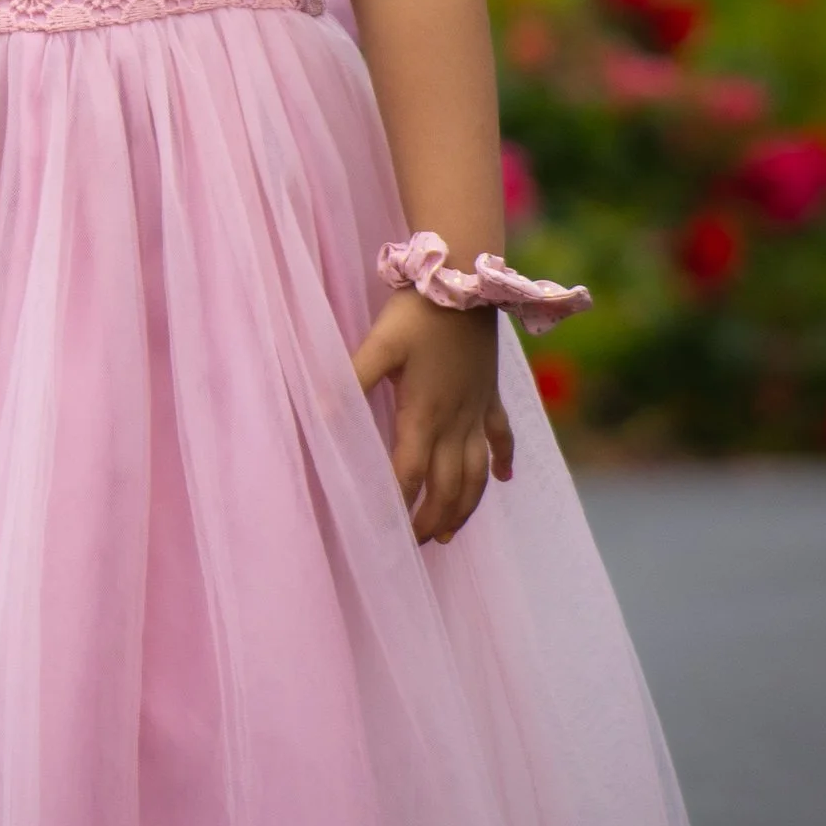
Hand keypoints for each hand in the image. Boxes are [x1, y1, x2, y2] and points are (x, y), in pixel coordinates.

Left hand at [349, 290, 513, 544]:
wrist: (465, 280)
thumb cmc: (417, 313)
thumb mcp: (377, 345)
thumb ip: (349, 380)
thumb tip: (321, 414)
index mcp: (423, 414)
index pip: (409, 475)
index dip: (398, 507)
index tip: (385, 534)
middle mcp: (455, 421)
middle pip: (448, 486)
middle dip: (432, 520)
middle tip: (415, 545)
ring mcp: (477, 410)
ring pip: (477, 473)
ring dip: (466, 506)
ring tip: (451, 533)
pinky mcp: (491, 395)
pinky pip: (502, 436)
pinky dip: (503, 461)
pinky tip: (504, 479)